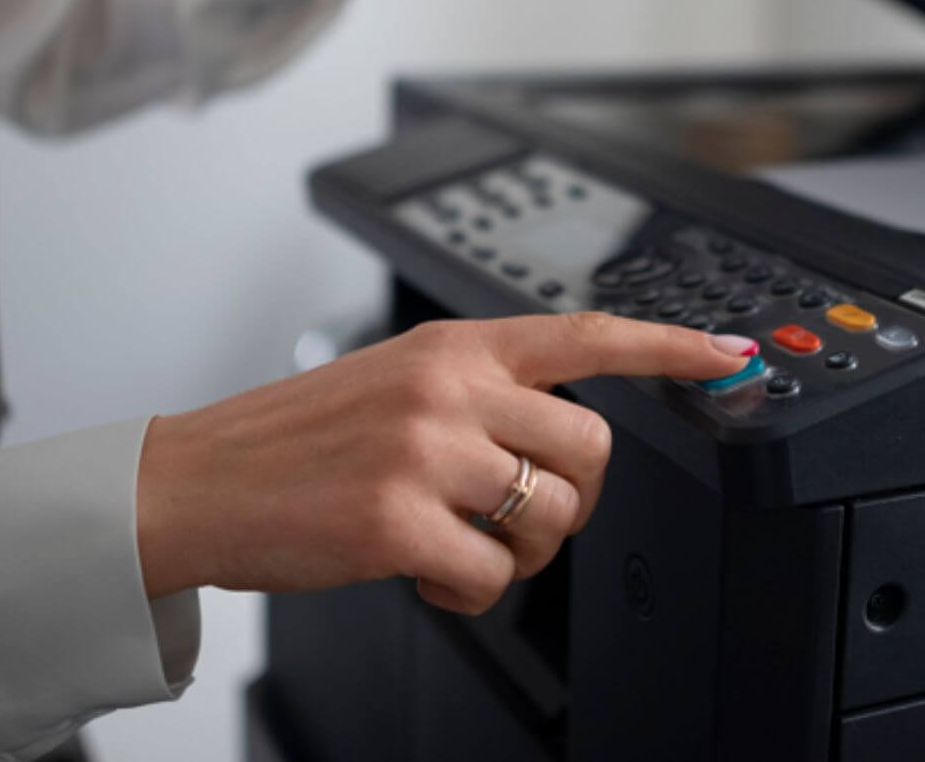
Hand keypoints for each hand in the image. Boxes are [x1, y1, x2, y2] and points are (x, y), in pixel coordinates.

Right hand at [136, 312, 756, 613]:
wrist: (194, 481)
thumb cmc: (294, 438)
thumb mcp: (395, 377)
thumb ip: (478, 387)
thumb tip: (561, 430)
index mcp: (452, 346)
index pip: (586, 333)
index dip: (671, 347)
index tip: (730, 358)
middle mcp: (447, 388)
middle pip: (590, 446)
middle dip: (576, 496)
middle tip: (528, 513)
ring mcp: (424, 453)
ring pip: (549, 517)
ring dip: (522, 549)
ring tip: (463, 543)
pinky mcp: (398, 523)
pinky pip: (494, 576)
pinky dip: (470, 590)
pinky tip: (428, 572)